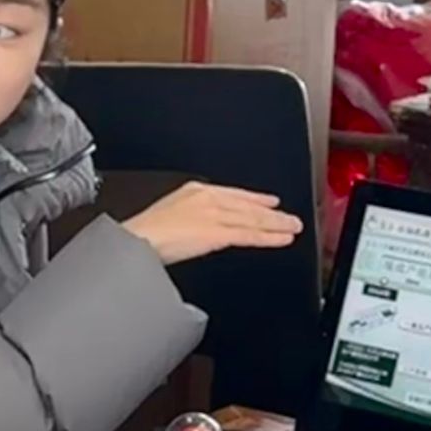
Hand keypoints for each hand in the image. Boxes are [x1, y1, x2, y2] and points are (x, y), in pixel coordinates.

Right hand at [123, 182, 303, 266]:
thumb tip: (199, 230)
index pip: (233, 194)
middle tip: (291, 218)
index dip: (255, 199)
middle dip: (272, 214)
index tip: (270, 202)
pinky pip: (248, 235)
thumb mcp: (169, 216)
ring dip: (276, 225)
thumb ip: (190, 219)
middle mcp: (208, 199)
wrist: (137, 240)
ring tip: (293, 228)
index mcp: (194, 191)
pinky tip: (282, 239)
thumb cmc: (144, 233)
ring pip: (252, 220)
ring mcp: (214, 215)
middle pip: (247, 207)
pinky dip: (268, 238)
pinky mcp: (217, 233)